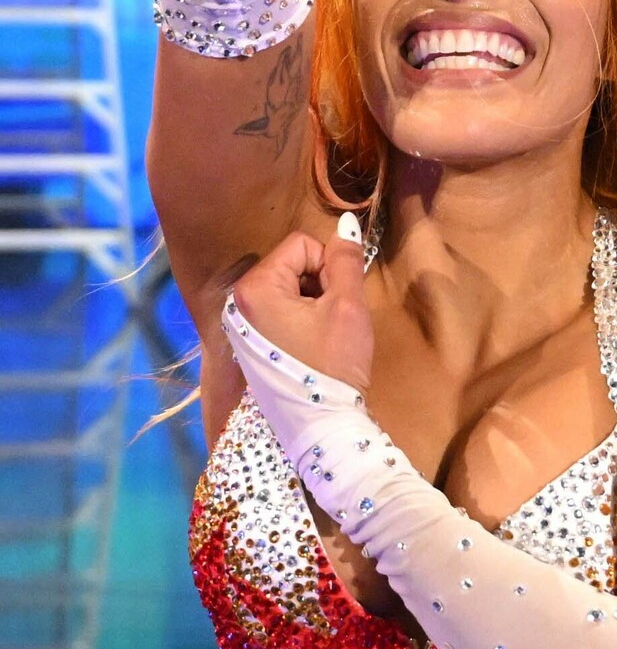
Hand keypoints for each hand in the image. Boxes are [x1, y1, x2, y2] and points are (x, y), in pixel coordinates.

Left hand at [231, 221, 374, 396]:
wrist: (321, 426)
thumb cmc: (333, 366)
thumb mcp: (347, 306)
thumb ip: (346, 259)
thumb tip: (346, 222)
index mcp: (256, 287)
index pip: (302, 244)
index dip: (328, 267)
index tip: (335, 303)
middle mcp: (238, 301)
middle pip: (292, 264)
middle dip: (318, 284)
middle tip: (330, 321)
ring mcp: (240, 324)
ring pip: (288, 287)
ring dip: (311, 302)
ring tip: (321, 336)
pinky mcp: (247, 342)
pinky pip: (278, 310)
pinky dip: (299, 319)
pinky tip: (310, 347)